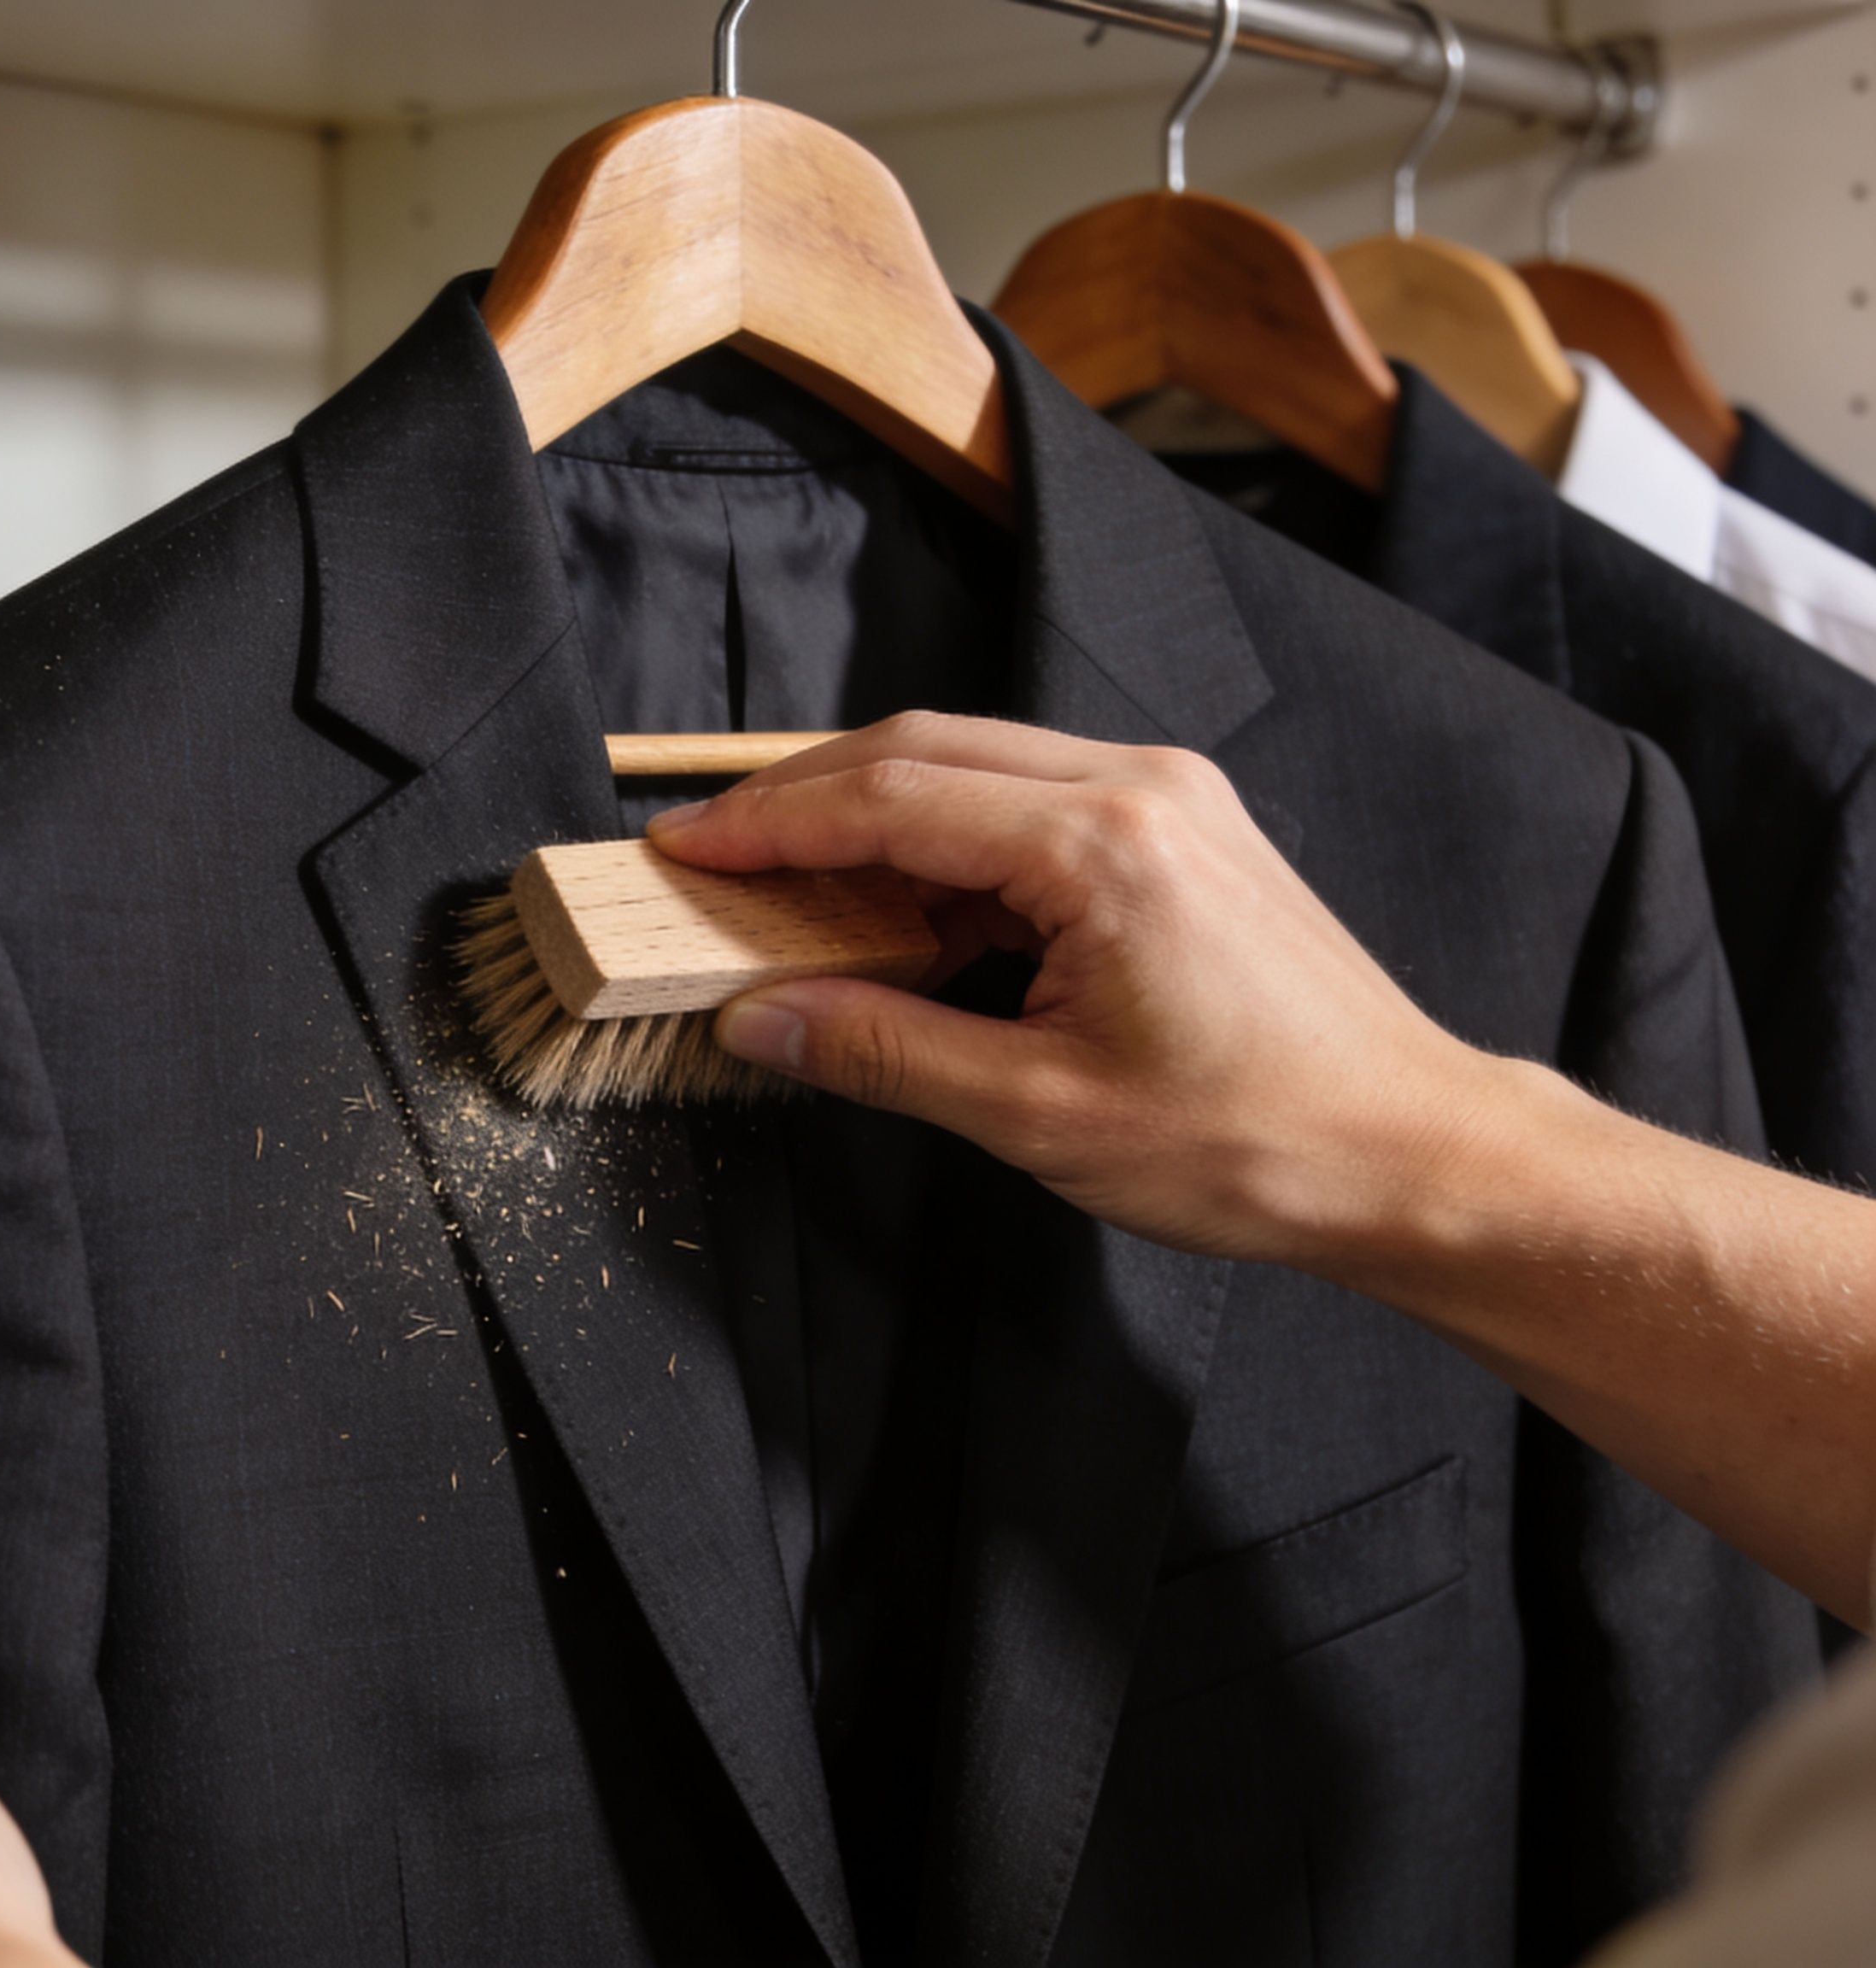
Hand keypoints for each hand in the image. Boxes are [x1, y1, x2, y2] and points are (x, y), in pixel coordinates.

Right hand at [647, 711, 1533, 1274]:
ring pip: (973, 763)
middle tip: (709, 850)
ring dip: (869, 812)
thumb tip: (760, 1020)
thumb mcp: (1038, 1116)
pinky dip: (941, 839)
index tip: (685, 847)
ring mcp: (1169, 800)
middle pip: (921, 749)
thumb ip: (882, 1052)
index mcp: (1102, 845)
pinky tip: (896, 907)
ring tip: (783, 880)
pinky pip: (1029, 800)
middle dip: (801, 795)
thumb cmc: (1260, 1141)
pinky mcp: (1181, 830)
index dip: (769, 822)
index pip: (889, 799)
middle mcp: (1140, 788)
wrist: (1416, 1154)